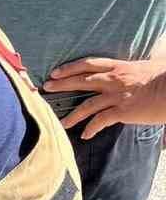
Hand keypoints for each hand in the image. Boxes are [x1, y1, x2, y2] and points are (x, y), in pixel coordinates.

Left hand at [45, 56, 165, 138]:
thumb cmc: (164, 77)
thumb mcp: (145, 67)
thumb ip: (130, 71)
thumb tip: (126, 71)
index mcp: (119, 67)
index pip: (89, 64)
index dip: (70, 67)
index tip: (56, 72)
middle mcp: (114, 79)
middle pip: (81, 80)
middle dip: (62, 85)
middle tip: (46, 88)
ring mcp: (117, 95)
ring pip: (87, 105)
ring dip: (72, 115)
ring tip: (61, 123)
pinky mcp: (123, 111)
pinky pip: (101, 121)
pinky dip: (91, 128)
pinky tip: (85, 135)